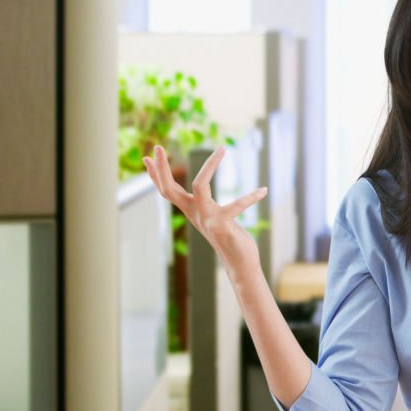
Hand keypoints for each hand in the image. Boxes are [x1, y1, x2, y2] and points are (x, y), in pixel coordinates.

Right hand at [143, 145, 266, 270]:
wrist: (239, 264)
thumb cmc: (228, 237)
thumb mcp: (211, 217)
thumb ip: (203, 204)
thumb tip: (196, 190)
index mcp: (192, 211)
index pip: (167, 191)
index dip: (155, 175)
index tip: (146, 156)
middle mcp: (196, 214)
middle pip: (169, 189)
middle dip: (161, 168)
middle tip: (156, 146)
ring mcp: (208, 219)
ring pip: (199, 186)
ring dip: (209, 166)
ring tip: (221, 149)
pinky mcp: (223, 226)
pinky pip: (236, 206)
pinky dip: (251, 197)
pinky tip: (264, 190)